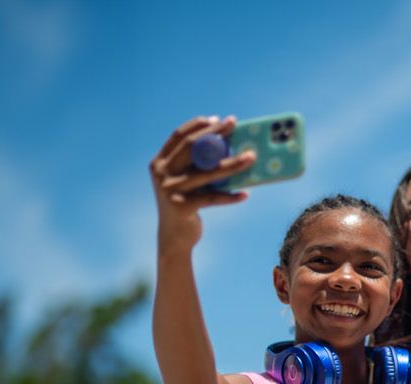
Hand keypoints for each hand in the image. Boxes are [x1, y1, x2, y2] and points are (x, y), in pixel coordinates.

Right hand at [149, 115, 256, 252]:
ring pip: (208, 172)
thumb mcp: (185, 181)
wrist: (173, 237)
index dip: (199, 125)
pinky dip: (230, 197)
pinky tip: (246, 194)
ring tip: (252, 157)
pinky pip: (213, 198)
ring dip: (233, 164)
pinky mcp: (181, 206)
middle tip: (235, 125)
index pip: (178, 135)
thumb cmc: (186, 204)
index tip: (219, 119)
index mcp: (159, 162)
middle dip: (216, 134)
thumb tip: (228, 145)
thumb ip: (195, 165)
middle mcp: (161, 173)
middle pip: (192, 146)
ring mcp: (169, 189)